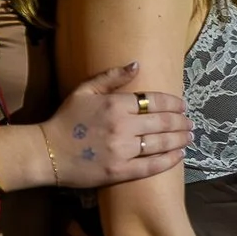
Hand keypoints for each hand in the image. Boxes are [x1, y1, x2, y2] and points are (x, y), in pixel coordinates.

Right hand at [41, 63, 193, 189]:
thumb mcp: (84, 91)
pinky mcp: (120, 171)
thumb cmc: (65, 120)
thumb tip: (137, 64)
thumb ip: (111, 77)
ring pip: (161, 143)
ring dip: (180, 139)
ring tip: (189, 136)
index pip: (154, 101)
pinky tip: (179, 155)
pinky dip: (169, 160)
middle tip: (190, 123)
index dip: (173, 103)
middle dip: (181, 122)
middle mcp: (122, 126)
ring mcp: (122, 150)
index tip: (182, 106)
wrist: (46, 152)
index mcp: (115, 105)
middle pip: (163, 122)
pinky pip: (152, 166)